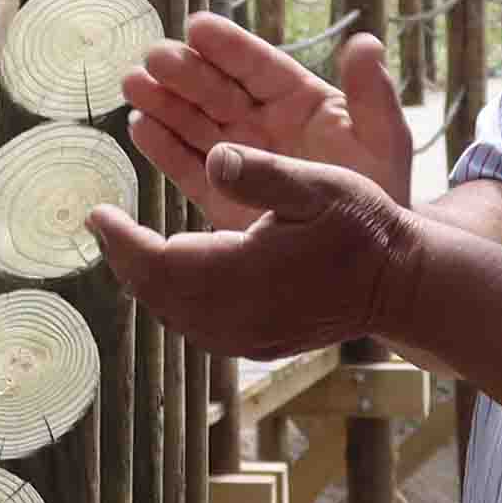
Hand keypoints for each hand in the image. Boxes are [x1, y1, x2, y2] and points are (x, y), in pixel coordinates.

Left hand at [83, 144, 429, 362]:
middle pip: (158, 293)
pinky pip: (199, 326)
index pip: (157, 262)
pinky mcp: (261, 345)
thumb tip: (213, 157)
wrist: (406, 285)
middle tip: (104, 226)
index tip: (96, 212)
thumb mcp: (319, 185)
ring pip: (175, 315)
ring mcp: (249, 339)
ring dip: (148, 279)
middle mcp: (238, 318)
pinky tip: (176, 271)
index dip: (120, 238)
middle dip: (126, 258)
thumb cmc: (365, 228)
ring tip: (130, 245)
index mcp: (243, 275)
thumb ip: (263, 171)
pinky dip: (176, 298)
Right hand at [119, 13, 412, 229]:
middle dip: (184, 71)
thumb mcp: (384, 138)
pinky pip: (186, 166)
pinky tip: (140, 127)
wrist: (367, 260)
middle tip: (155, 57)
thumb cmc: (381, 191)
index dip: (228, 47)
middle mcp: (262, 123)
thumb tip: (365, 41)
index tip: (198, 26)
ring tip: (134, 84)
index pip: (258, 67)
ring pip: (193, 122)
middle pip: (216, 90)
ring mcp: (238, 157)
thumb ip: (372, 94)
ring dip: (163, 102)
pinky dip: (162, 148)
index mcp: (299, 101)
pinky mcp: (220, 194)